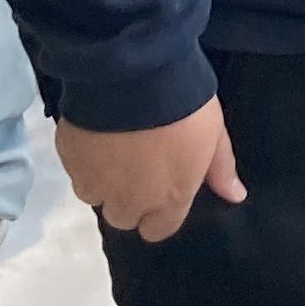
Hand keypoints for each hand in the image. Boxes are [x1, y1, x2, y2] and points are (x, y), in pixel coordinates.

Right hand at [61, 100, 246, 242]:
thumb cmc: (184, 105)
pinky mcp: (68, 160)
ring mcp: (95, 183)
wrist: (134, 74)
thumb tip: (235, 196)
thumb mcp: (214, 133)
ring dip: (101, 180)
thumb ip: (221, 169)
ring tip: (112, 148)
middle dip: (127, 198)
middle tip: (135, 165)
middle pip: (122, 217)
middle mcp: (129, 201)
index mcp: (169, 199)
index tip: (159, 188)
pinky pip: (74, 169)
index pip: (158, 230)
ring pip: (93, 195)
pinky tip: (94, 134)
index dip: (158, 212)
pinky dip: (82, 158)